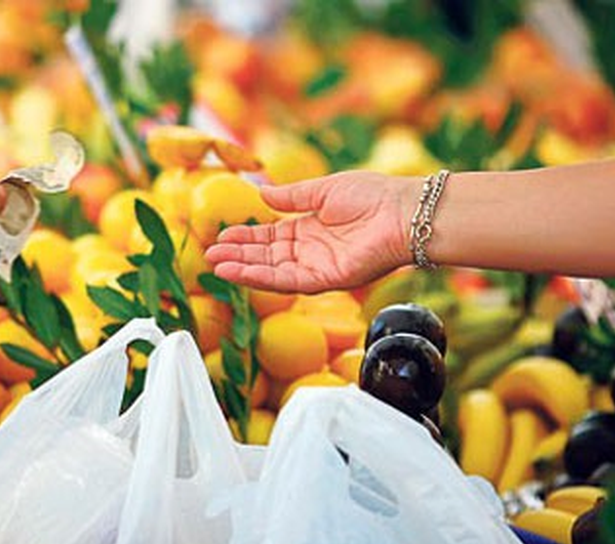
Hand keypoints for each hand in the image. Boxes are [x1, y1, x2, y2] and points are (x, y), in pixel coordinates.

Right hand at [205, 171, 414, 293]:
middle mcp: (311, 251)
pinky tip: (239, 272)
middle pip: (266, 255)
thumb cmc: (373, 195)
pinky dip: (262, 278)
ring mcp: (317, 266)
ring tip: (216, 265)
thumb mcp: (324, 190)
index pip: (270, 236)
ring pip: (272, 271)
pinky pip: (287, 282)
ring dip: (243, 268)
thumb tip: (261, 193)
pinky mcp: (326, 280)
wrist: (404, 212)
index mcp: (310, 228)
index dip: (246, 236)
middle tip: (209, 253)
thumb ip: (292, 196)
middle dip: (238, 254)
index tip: (222, 236)